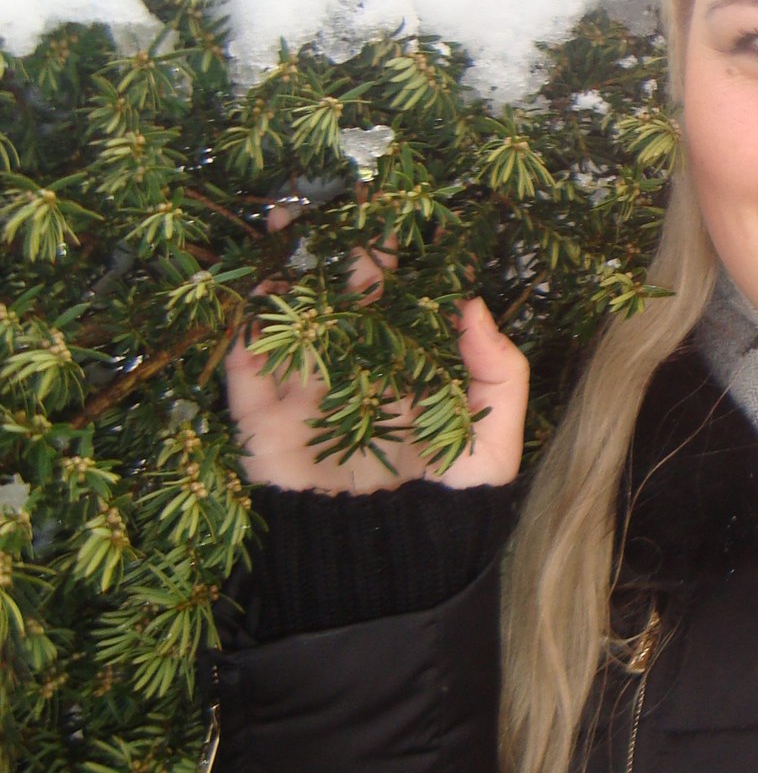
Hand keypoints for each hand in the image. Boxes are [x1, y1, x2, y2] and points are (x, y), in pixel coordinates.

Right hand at [224, 213, 528, 492]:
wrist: (381, 578)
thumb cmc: (447, 511)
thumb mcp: (491, 445)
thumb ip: (498, 375)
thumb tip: (471, 302)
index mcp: (408, 374)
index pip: (402, 303)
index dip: (400, 256)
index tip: (401, 206)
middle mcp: (355, 375)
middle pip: (344, 298)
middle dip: (340, 246)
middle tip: (342, 195)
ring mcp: (305, 395)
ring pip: (292, 319)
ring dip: (287, 270)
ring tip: (288, 220)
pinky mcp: (261, 424)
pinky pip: (245, 368)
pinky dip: (245, 328)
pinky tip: (254, 286)